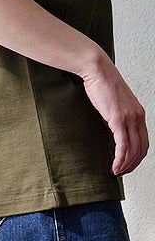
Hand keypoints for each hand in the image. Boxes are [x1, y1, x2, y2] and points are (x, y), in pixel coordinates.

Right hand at [81, 57, 148, 175]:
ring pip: (134, 150)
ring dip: (126, 165)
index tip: (128, 162)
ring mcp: (129, 118)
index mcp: (138, 112)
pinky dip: (120, 159)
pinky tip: (114, 165)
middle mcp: (138, 117)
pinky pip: (123, 145)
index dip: (137, 155)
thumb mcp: (113, 100)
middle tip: (122, 172)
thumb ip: (116, 112)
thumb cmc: (100, 81)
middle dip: (133, 164)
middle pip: (142, 148)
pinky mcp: (118, 118)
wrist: (96, 68)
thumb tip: (110, 123)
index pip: (144, 140)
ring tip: (117, 172)